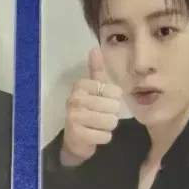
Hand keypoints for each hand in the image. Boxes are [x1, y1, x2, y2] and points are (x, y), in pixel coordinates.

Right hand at [61, 48, 122, 166]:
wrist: (75, 140)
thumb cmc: (88, 111)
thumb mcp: (94, 90)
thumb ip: (96, 71)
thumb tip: (95, 49)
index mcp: (80, 86)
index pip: (114, 91)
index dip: (114, 100)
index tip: (102, 103)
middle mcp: (74, 99)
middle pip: (113, 107)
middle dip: (111, 115)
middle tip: (100, 117)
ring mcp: (74, 116)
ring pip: (110, 121)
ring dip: (108, 127)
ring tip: (97, 126)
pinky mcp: (77, 133)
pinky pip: (105, 135)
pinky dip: (103, 138)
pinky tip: (94, 135)